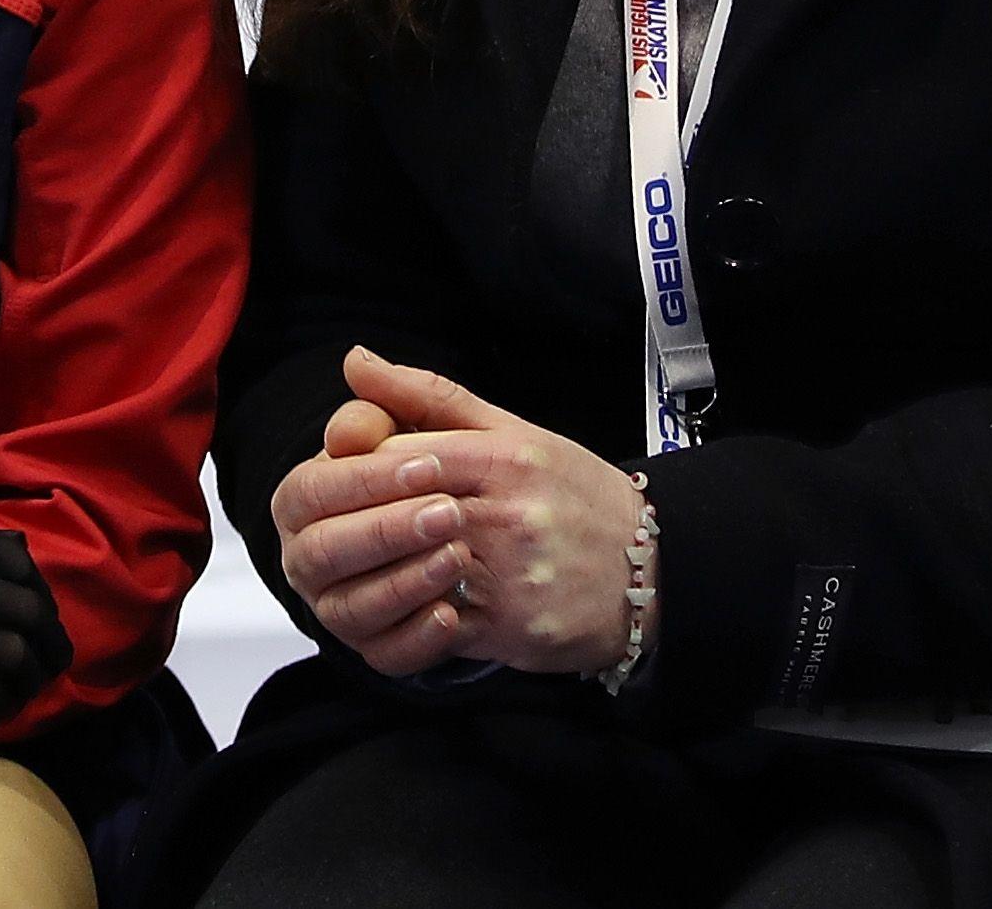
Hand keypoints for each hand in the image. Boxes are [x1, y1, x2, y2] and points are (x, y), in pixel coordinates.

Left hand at [271, 349, 651, 679]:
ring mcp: (508, 578)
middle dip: (361, 524)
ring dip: (379, 572)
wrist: (649, 569)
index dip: (363, 468)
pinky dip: (408, 617)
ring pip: (409, 577)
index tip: (350, 474)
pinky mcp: (508, 630)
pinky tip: (402, 603)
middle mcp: (508, 518)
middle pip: (397, 519)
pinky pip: (432, 629)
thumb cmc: (574, 492)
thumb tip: (354, 361)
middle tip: (341, 526)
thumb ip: (428, 397)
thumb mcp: (511, 430)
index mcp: (505, 460)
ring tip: (365, 565)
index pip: (401, 457)